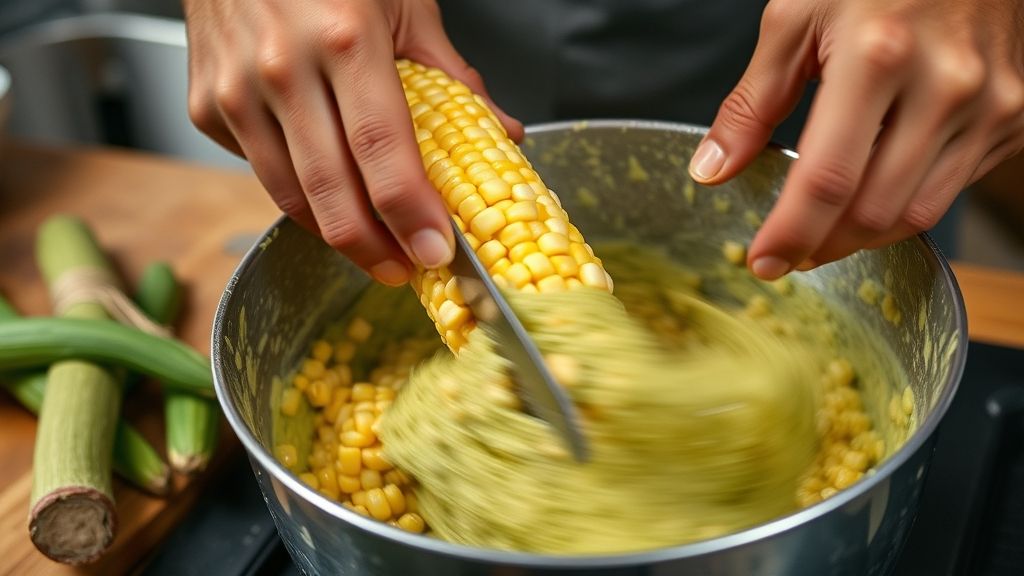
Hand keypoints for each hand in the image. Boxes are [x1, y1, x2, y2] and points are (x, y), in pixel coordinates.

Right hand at [183, 0, 522, 284]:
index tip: (436, 250)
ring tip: (374, 247)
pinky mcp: (207, 107)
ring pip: (290, 195)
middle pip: (331, 191)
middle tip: (405, 268)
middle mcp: (282, 67)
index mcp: (345, 38)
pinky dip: (298, 191)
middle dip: (374, 248)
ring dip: (336, 234)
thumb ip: (451, 75)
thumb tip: (501, 131)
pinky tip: (325, 189)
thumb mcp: (403, 3)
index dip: (411, 212)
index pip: (382, 150)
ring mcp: (236, 91)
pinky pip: (260, 170)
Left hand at [690, 0, 1023, 279]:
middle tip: (787, 251)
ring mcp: (989, 105)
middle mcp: (945, 86)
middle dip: (822, 246)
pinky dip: (905, 205)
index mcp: (877, 57)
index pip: (826, 179)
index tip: (763, 262)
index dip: (790, 233)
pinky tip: (874, 191)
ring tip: (823, 232)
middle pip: (873, 210)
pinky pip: (953, 189)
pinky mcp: (1014, 117)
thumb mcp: (795, 17)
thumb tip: (712, 170)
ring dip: (861, 237)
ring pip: (917, 213)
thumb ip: (752, 101)